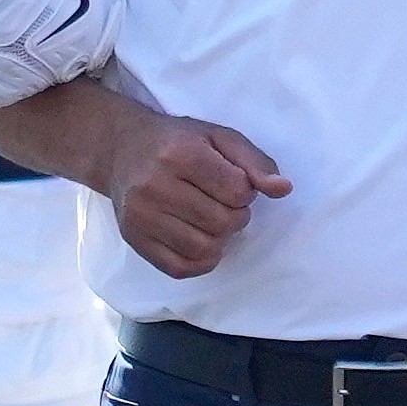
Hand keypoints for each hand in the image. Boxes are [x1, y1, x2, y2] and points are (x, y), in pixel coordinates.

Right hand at [104, 110, 290, 277]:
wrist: (122, 150)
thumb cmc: (178, 141)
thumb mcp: (220, 137)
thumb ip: (255, 162)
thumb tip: (284, 189)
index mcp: (181, 154)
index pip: (237, 191)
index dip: (246, 191)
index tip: (232, 182)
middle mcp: (156, 186)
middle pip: (223, 223)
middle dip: (235, 215)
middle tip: (223, 202)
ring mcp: (142, 216)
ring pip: (204, 248)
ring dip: (220, 239)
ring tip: (211, 219)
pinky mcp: (134, 239)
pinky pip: (180, 268)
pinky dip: (200, 260)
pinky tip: (199, 239)